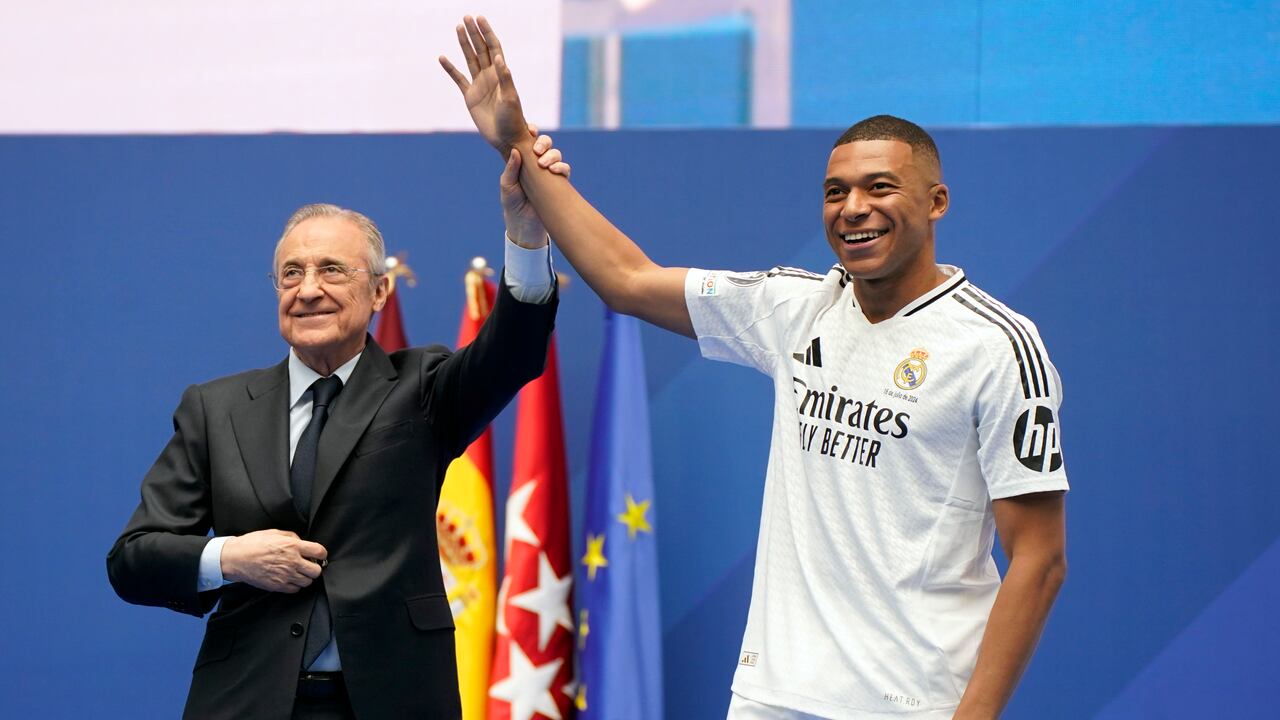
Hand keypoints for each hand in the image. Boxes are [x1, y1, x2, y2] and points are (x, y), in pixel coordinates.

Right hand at [220, 529, 326, 592]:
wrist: (235, 558)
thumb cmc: (252, 544)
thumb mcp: (274, 532)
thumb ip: (291, 537)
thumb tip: (301, 541)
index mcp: (293, 546)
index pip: (319, 551)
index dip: (321, 553)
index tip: (318, 554)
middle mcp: (292, 562)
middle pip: (316, 571)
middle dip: (314, 567)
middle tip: (308, 564)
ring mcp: (285, 576)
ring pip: (307, 582)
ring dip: (305, 577)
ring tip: (297, 572)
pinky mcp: (278, 586)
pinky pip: (295, 589)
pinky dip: (295, 585)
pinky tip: (289, 578)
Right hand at [439, 15, 529, 153]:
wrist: (507, 139)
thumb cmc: (513, 120)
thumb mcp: (511, 99)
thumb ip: (505, 78)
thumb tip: (498, 58)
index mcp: (501, 74)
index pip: (494, 47)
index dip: (487, 33)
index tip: (480, 19)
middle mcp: (490, 76)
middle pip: (481, 49)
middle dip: (474, 33)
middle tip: (466, 17)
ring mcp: (479, 85)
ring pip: (470, 59)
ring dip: (464, 44)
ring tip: (458, 27)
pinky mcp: (470, 97)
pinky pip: (458, 79)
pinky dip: (450, 69)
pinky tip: (442, 57)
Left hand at [503, 124, 569, 247]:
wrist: (525, 226)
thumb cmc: (512, 204)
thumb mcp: (507, 185)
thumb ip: (511, 168)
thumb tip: (515, 151)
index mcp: (522, 160)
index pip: (528, 140)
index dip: (532, 132)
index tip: (531, 130)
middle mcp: (536, 163)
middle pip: (545, 144)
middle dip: (544, 142)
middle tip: (537, 150)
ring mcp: (548, 173)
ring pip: (556, 154)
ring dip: (552, 155)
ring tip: (544, 164)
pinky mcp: (559, 183)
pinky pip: (565, 169)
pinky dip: (562, 167)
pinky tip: (555, 171)